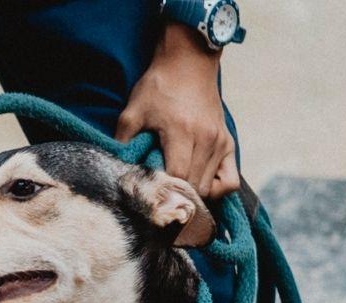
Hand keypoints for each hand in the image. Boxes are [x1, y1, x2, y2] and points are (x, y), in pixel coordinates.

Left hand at [117, 24, 239, 199]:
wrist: (189, 59)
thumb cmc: (159, 85)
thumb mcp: (132, 112)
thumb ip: (123, 142)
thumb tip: (114, 171)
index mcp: (182, 132)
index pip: (177, 177)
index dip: (162, 192)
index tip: (148, 197)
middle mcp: (206, 139)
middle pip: (194, 188)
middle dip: (175, 198)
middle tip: (158, 199)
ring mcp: (220, 142)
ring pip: (210, 188)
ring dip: (192, 195)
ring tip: (174, 192)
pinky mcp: (228, 142)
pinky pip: (230, 180)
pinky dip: (216, 189)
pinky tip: (198, 185)